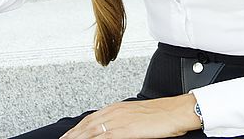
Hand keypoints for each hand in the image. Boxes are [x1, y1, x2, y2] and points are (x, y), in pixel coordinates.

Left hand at [59, 94, 199, 138]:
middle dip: (71, 136)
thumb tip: (112, 131)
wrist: (177, 111)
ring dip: (76, 138)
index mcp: (117, 108)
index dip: (76, 130)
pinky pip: (103, 138)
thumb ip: (123, 123)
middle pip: (86, 126)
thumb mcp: (137, 117)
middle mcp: (115, 112)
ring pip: (90, 131)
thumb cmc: (162, 115)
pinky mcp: (126, 129)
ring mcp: (119, 120)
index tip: (66, 137)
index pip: (89, 120)